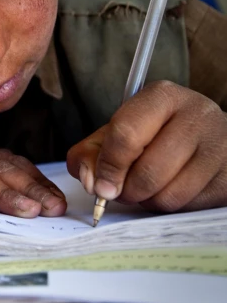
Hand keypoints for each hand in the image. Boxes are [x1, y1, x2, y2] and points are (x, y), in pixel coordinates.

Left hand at [67, 81, 226, 211]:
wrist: (210, 137)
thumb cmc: (159, 133)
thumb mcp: (121, 130)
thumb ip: (92, 151)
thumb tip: (89, 180)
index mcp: (162, 96)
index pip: (126, 134)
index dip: (108, 166)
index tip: (100, 186)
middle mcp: (195, 114)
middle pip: (147, 171)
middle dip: (127, 190)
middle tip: (123, 191)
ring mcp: (218, 145)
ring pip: (168, 194)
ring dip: (148, 201)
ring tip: (147, 187)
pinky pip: (188, 206)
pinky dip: (171, 206)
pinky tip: (170, 189)